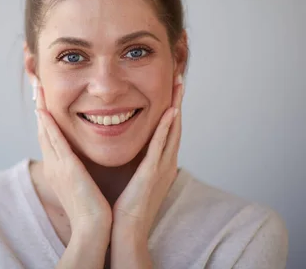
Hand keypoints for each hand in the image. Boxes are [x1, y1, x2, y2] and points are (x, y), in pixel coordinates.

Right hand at [34, 78, 112, 237]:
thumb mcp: (85, 185)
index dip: (45, 118)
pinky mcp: (66, 168)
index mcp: (59, 169)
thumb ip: (84, 171)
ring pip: (45, 132)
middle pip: (43, 131)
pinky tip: (44, 110)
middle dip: (40, 108)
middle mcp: (54, 165)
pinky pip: (54, 141)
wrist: (93, 228)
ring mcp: (57, 166)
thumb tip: (88, 162)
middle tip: (37, 86)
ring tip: (38, 89)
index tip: (44, 100)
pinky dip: (48, 125)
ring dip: (41, 109)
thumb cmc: (94, 210)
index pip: (50, 138)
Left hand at [112, 78, 184, 242]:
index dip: (171, 107)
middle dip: (178, 100)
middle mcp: (165, 162)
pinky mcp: (153, 172)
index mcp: (159, 162)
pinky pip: (161, 146)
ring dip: (176, 106)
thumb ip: (137, 162)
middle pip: (174, 124)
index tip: (171, 87)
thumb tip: (131, 147)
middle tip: (179, 76)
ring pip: (172, 130)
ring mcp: (161, 166)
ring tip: (179, 85)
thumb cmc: (128, 206)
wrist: (127, 229)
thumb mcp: (135, 177)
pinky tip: (170, 111)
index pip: (167, 129)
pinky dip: (167, 128)